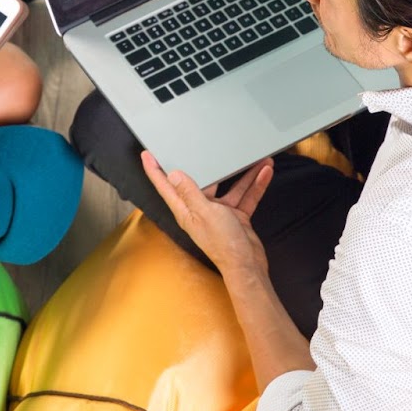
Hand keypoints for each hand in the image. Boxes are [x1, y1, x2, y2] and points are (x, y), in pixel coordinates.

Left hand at [141, 153, 273, 275]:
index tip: (147, 155)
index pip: (165, 187)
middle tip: (201, 145)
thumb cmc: (223, 244)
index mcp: (186, 210)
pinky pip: (245, 196)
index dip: (154, 170)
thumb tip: (173, 175)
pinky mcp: (236, 216)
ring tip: (253, 158)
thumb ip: (190, 192)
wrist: (248, 265)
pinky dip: (255, 185)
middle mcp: (200, 209)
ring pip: (230, 186)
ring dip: (243, 174)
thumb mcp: (205, 213)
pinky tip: (264, 172)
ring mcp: (219, 212)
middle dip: (204, 164)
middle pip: (199, 182)